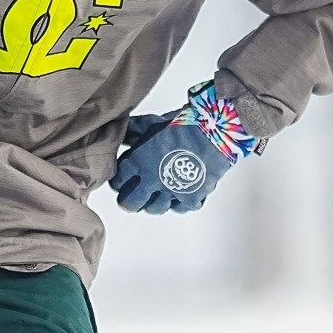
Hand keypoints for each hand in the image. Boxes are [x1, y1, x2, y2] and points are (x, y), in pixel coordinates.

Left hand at [111, 103, 239, 213]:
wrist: (214, 130)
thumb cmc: (184, 124)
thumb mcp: (154, 123)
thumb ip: (136, 131)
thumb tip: (122, 133)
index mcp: (138, 161)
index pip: (118, 182)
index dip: (119, 183)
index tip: (123, 182)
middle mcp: (151, 180)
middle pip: (130, 203)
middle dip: (129, 201)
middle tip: (132, 198)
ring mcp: (170, 191)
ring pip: (154, 209)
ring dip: (153, 204)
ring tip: (157, 196)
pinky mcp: (190, 198)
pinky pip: (179, 208)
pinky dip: (179, 203)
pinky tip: (179, 194)